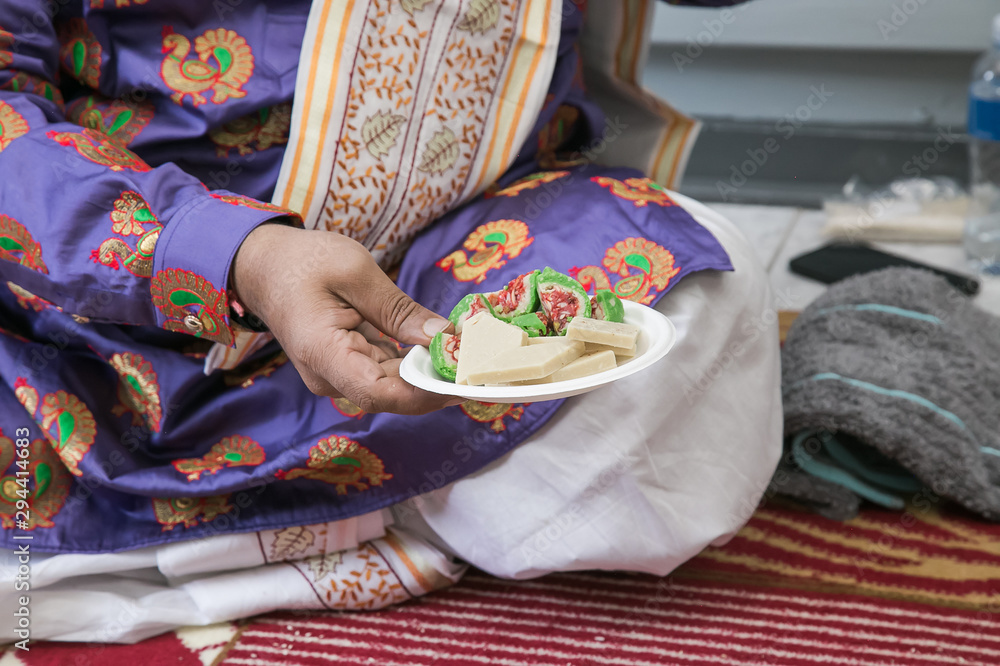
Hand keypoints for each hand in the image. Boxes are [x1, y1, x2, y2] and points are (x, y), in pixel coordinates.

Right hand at [232, 223, 459, 414]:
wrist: (264, 266)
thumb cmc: (303, 262)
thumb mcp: (355, 272)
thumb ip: (399, 310)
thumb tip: (444, 337)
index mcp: (324, 354)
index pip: (380, 394)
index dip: (427, 393)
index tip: (466, 379)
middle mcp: (330, 377)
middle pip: (393, 395)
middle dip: (440, 381)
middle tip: (485, 363)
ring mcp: (339, 375)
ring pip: (395, 386)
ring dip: (433, 372)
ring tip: (475, 354)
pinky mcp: (350, 366)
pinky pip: (389, 372)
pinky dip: (418, 362)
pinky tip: (448, 348)